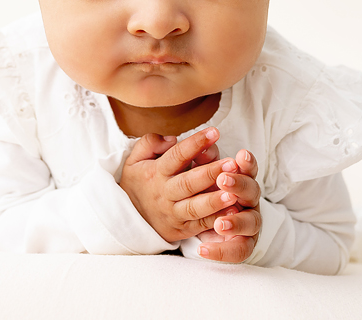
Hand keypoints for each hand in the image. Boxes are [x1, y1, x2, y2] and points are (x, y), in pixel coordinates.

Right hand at [120, 127, 240, 242]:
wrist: (127, 220)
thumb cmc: (137, 183)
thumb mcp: (134, 159)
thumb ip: (149, 143)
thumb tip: (172, 139)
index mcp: (156, 173)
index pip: (177, 155)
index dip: (196, 143)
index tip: (214, 132)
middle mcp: (165, 193)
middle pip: (189, 183)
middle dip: (211, 173)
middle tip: (232, 163)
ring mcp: (174, 213)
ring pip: (195, 207)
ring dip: (215, 200)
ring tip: (234, 192)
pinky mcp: (182, 229)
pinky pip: (200, 225)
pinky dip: (216, 220)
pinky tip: (233, 212)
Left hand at [196, 149, 261, 262]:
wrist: (212, 222)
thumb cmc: (208, 190)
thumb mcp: (204, 174)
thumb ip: (204, 160)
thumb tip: (202, 147)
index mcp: (242, 180)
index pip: (249, 169)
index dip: (247, 163)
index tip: (241, 155)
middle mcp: (249, 201)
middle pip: (252, 191)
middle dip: (239, 185)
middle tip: (223, 180)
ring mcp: (250, 222)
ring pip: (251, 222)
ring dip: (236, 222)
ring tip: (219, 224)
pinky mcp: (244, 244)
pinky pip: (238, 251)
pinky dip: (222, 251)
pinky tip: (203, 250)